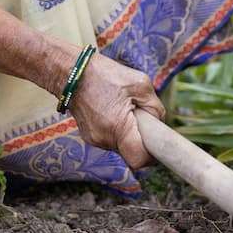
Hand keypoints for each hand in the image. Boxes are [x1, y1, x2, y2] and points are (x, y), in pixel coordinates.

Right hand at [68, 51, 164, 170]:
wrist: (73, 72)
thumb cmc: (106, 74)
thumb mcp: (140, 84)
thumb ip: (155, 108)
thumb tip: (158, 124)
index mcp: (117, 127)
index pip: (138, 160)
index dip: (152, 157)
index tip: (158, 146)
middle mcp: (103, 139)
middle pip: (131, 153)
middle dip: (141, 140)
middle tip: (144, 120)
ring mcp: (94, 139)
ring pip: (121, 146)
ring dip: (129, 134)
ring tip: (126, 110)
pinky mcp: (89, 136)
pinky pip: (111, 140)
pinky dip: (118, 130)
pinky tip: (115, 111)